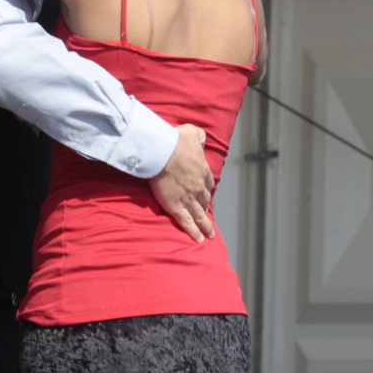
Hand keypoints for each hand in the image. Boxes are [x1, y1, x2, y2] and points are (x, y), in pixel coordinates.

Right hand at [149, 124, 215, 241]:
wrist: (163, 152)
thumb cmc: (176, 140)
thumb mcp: (193, 132)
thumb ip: (199, 136)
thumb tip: (201, 138)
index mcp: (202, 171)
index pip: (208, 184)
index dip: (206, 190)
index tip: (206, 195)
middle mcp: (198, 187)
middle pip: (204, 201)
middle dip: (205, 209)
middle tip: (207, 217)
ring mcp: (188, 198)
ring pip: (199, 215)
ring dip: (205, 225)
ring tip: (209, 235)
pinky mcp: (176, 206)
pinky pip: (187, 222)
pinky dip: (194, 232)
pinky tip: (199, 239)